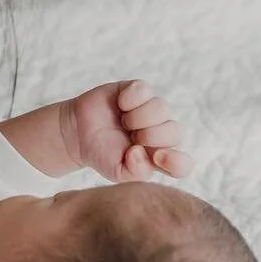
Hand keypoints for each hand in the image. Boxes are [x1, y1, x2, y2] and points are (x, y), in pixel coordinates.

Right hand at [69, 80, 191, 181]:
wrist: (78, 133)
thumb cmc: (102, 154)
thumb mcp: (117, 172)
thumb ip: (134, 171)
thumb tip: (141, 152)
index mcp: (160, 157)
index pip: (182, 164)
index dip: (175, 162)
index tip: (156, 157)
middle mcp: (160, 132)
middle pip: (175, 132)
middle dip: (149, 136)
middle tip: (131, 137)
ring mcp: (151, 110)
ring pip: (161, 108)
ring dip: (138, 117)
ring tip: (124, 122)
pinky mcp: (138, 91)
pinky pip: (145, 90)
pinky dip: (130, 98)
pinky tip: (120, 105)